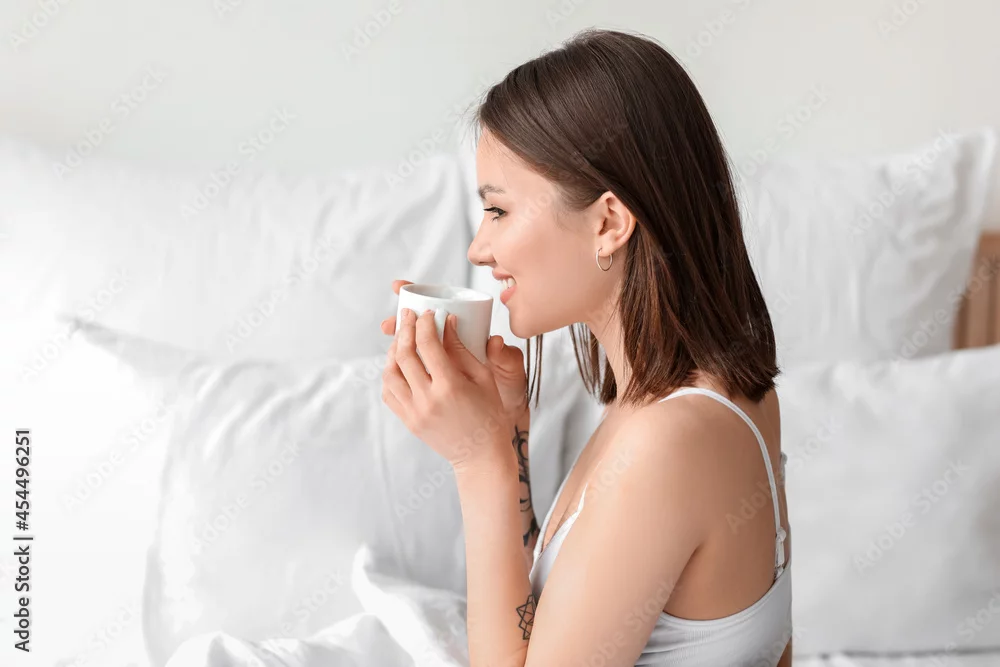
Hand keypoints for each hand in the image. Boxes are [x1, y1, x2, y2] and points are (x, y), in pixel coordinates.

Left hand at [382, 305, 511, 468]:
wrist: (480, 454)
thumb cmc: (489, 415)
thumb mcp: (483, 378)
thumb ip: (462, 350)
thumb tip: (447, 322)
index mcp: (450, 387)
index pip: (428, 345)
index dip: (424, 324)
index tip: (427, 314)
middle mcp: (427, 399)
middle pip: (404, 355)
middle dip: (404, 329)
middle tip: (408, 316)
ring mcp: (414, 412)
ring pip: (390, 373)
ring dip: (393, 351)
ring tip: (401, 339)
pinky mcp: (408, 421)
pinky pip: (389, 392)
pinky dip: (390, 374)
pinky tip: (399, 364)